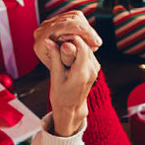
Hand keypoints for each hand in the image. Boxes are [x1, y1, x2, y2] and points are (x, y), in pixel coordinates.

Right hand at [33, 12, 101, 135]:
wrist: (70, 108)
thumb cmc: (61, 95)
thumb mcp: (55, 77)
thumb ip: (55, 57)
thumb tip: (49, 41)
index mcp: (82, 73)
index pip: (82, 46)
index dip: (72, 38)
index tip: (61, 35)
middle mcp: (92, 71)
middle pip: (85, 46)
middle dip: (74, 40)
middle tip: (61, 38)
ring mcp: (95, 71)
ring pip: (88, 49)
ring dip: (77, 45)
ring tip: (64, 44)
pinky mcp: (95, 70)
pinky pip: (89, 54)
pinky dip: (80, 50)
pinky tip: (70, 51)